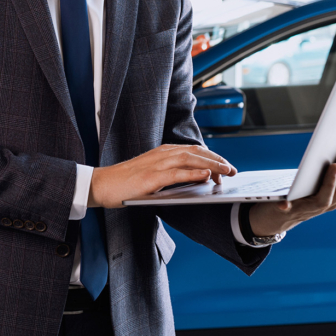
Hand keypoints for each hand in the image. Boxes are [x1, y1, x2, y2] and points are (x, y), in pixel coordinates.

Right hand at [88, 144, 236, 208]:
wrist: (101, 184)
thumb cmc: (126, 183)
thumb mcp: (151, 174)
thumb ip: (170, 173)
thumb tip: (194, 180)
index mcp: (162, 152)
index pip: (194, 150)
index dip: (213, 157)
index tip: (226, 165)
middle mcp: (161, 154)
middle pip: (196, 152)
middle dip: (218, 160)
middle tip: (233, 170)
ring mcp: (156, 164)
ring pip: (190, 160)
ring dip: (211, 165)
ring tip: (227, 172)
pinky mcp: (150, 177)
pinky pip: (176, 174)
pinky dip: (193, 174)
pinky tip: (206, 177)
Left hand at [249, 140, 335, 236]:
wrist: (276, 217)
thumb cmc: (305, 197)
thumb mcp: (329, 190)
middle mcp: (327, 204)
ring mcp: (308, 209)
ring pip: (325, 199)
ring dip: (331, 182)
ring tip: (333, 165)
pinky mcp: (287, 211)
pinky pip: (288, 209)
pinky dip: (287, 204)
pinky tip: (285, 200)